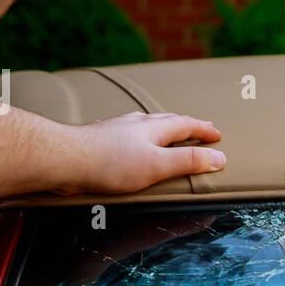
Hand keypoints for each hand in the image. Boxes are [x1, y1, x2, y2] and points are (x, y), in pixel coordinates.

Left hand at [55, 111, 224, 194]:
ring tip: (167, 130)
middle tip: (199, 128)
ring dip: (162, 126)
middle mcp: (136, 124)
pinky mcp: (100, 139)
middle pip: (167, 120)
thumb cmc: (109, 163)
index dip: (203, 130)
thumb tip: (219, 157)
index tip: (217, 135)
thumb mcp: (158, 165)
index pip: (186, 125)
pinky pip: (127, 132)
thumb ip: (188, 161)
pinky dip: (138, 134)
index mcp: (154, 129)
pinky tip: (129, 139)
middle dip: (186, 124)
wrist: (65, 158)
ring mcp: (117, 129)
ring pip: (146, 124)